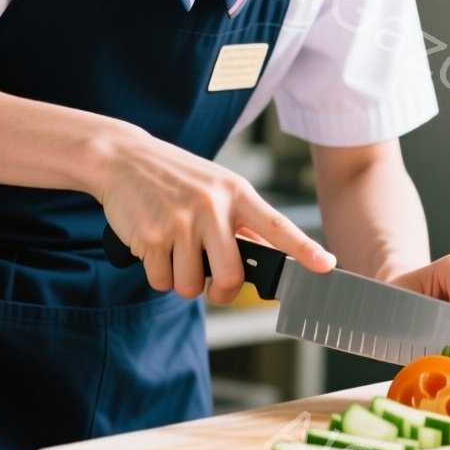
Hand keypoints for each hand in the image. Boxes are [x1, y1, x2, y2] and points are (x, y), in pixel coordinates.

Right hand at [92, 121, 334, 305]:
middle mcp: (211, 207)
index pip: (276, 225)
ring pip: (191, 286)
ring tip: (175, 251)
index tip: (326, 265)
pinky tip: (155, 248)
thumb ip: (240, 220)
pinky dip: (158, 275)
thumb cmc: (175, 177)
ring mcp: (180, 222)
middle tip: (213, 283)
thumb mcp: (215, 187)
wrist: (123, 158)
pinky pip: (161, 281)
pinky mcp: (151, 236)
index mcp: (235, 193)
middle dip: (221, 291)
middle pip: (230, 276)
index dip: (303, 249)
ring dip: (183, 281)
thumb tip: (266, 257)